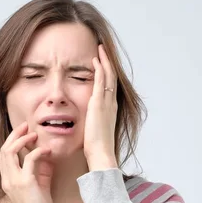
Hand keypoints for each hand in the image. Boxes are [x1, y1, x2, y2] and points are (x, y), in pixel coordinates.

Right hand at [0, 122, 53, 202]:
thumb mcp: (38, 186)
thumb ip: (40, 171)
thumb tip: (47, 157)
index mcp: (7, 181)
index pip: (3, 155)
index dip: (12, 141)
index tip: (24, 133)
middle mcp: (7, 179)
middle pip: (4, 149)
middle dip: (14, 135)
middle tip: (26, 126)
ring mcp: (14, 181)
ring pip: (10, 151)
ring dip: (22, 140)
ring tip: (34, 134)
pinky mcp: (26, 183)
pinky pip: (30, 159)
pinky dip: (38, 151)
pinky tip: (47, 150)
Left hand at [83, 44, 118, 170]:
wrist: (101, 153)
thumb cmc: (97, 147)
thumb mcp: (95, 130)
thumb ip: (93, 123)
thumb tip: (89, 123)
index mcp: (110, 109)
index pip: (110, 86)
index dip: (107, 73)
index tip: (102, 63)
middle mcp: (111, 103)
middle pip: (112, 77)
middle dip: (107, 63)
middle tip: (103, 50)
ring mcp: (106, 102)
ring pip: (108, 76)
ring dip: (104, 61)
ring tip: (100, 50)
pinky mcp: (99, 103)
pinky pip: (101, 81)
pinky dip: (99, 69)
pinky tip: (95, 60)